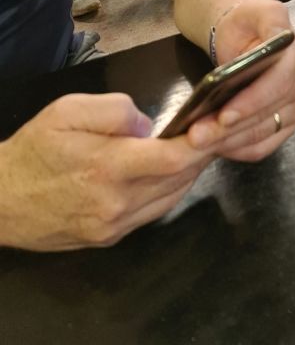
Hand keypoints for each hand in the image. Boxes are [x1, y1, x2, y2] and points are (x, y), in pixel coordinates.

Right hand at [0, 93, 210, 250]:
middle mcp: (116, 203)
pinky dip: (171, 189)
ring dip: (190, 172)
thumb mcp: (67, 111)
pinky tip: (174, 170)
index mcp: (107, 168)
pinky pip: (154, 211)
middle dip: (203, 153)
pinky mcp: (110, 237)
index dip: (201, 141)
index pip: (172, 158)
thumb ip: (115, 110)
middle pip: (179, 178)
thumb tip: (149, 125)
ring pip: (171, 197)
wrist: (0, 201)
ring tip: (202, 145)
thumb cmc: (34, 150)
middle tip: (220, 129)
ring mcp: (114, 225)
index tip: (218, 123)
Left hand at [186, 0, 294, 162]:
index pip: (278, 83)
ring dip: (231, 141)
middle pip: (267, 113)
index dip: (252, 101)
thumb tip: (265, 46)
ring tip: (201, 143)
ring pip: (264, 133)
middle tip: (196, 136)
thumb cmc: (247, 23)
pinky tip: (219, 148)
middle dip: (231, 127)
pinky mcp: (288, 123)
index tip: (223, 115)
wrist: (249, 34)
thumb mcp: (254, 9)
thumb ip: (264, 17)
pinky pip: (266, 146)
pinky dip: (241, 151)